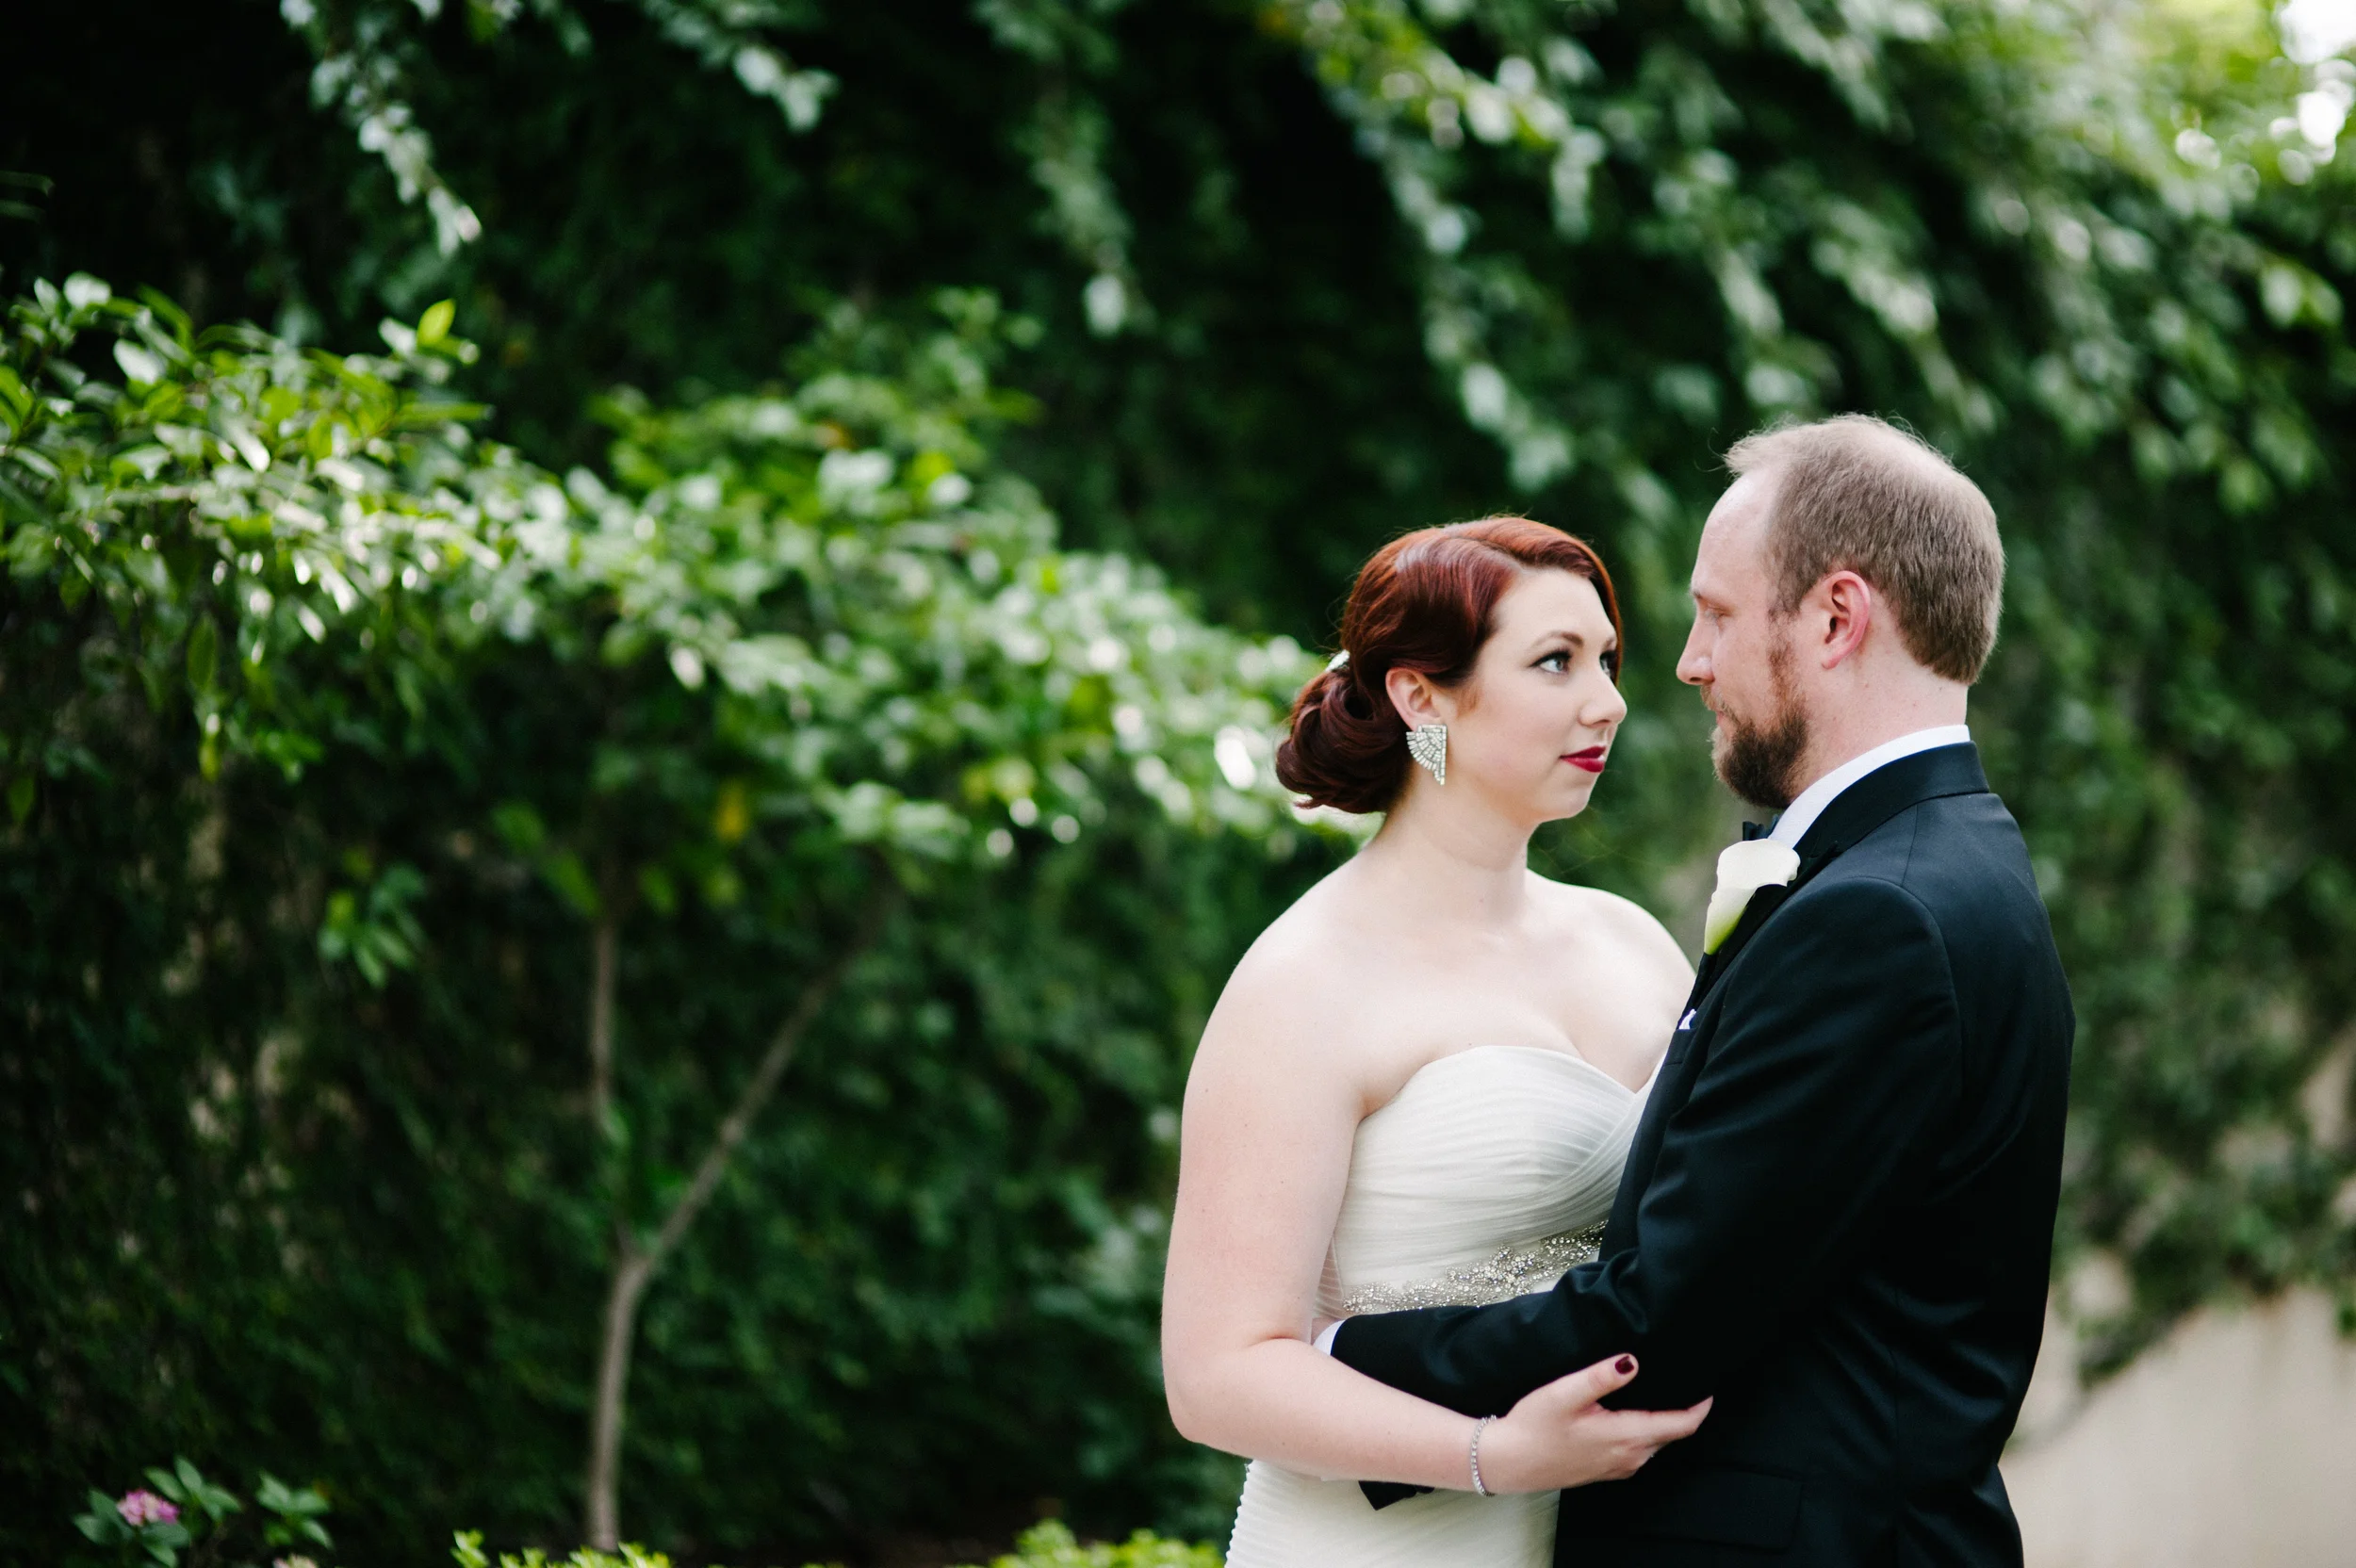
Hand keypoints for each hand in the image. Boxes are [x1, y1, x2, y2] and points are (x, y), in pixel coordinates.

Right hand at [1473, 1355, 1710, 1492]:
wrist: (1509, 1461)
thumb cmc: (1534, 1425)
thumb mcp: (1564, 1393)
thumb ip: (1601, 1377)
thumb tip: (1633, 1360)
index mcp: (1627, 1436)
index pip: (1681, 1425)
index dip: (1700, 1407)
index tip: (1709, 1385)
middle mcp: (1631, 1457)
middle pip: (1672, 1434)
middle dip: (1684, 1411)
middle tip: (1686, 1381)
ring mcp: (1619, 1467)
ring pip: (1656, 1443)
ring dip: (1664, 1422)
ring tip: (1663, 1392)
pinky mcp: (1606, 1470)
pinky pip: (1640, 1451)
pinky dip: (1647, 1433)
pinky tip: (1633, 1415)